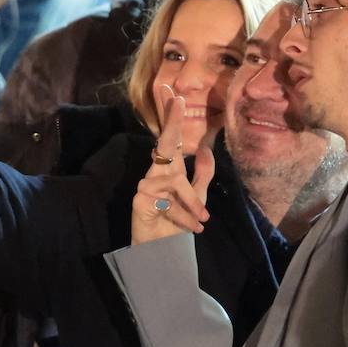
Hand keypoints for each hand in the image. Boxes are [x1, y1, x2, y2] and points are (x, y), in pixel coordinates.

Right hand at [131, 85, 212, 243]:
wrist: (163, 252)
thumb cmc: (176, 223)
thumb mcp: (197, 197)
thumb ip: (203, 174)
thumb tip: (207, 148)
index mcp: (170, 170)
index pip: (172, 140)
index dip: (171, 117)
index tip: (174, 94)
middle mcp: (157, 173)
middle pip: (165, 143)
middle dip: (172, 121)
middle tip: (178, 98)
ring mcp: (146, 184)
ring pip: (176, 180)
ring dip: (192, 203)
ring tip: (202, 220)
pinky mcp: (140, 198)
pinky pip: (168, 199)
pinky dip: (183, 214)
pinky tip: (190, 226)